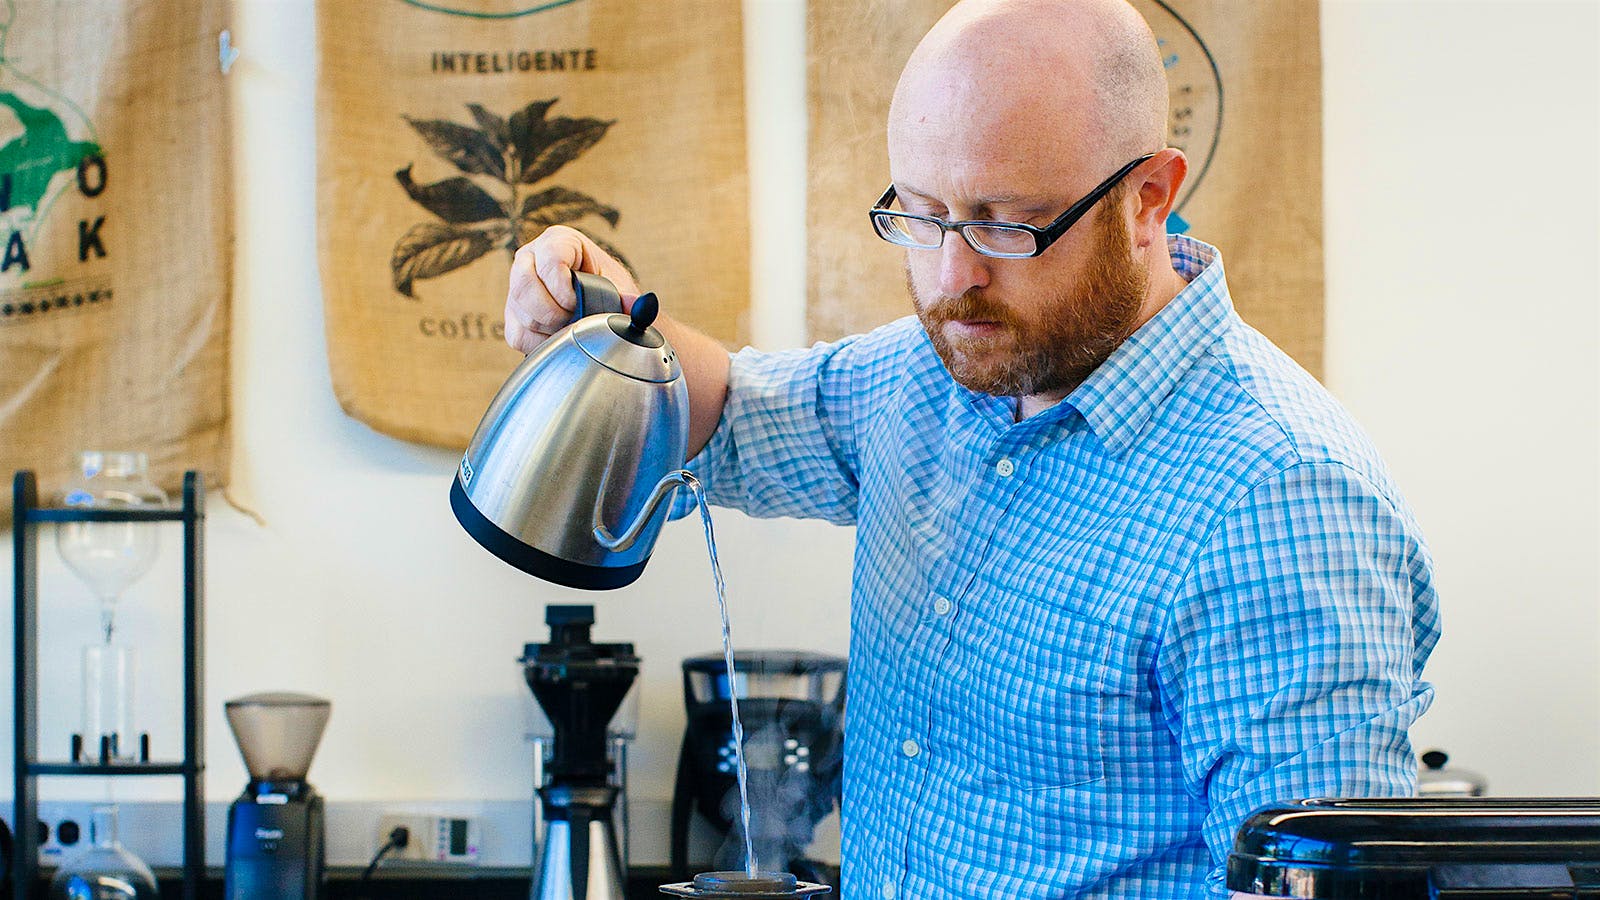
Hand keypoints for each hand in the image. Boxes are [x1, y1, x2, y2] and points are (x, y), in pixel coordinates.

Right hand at [504, 225, 640, 352]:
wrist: (601, 310)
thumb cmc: (608, 291)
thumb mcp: (620, 289)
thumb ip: (630, 298)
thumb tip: (641, 303)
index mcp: (559, 241)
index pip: (549, 258)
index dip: (561, 286)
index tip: (576, 303)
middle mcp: (531, 258)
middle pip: (524, 286)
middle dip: (552, 312)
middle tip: (573, 321)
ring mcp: (517, 285)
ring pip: (521, 312)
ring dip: (549, 328)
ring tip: (571, 327)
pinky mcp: (513, 312)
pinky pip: (517, 333)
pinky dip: (540, 342)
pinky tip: (558, 338)